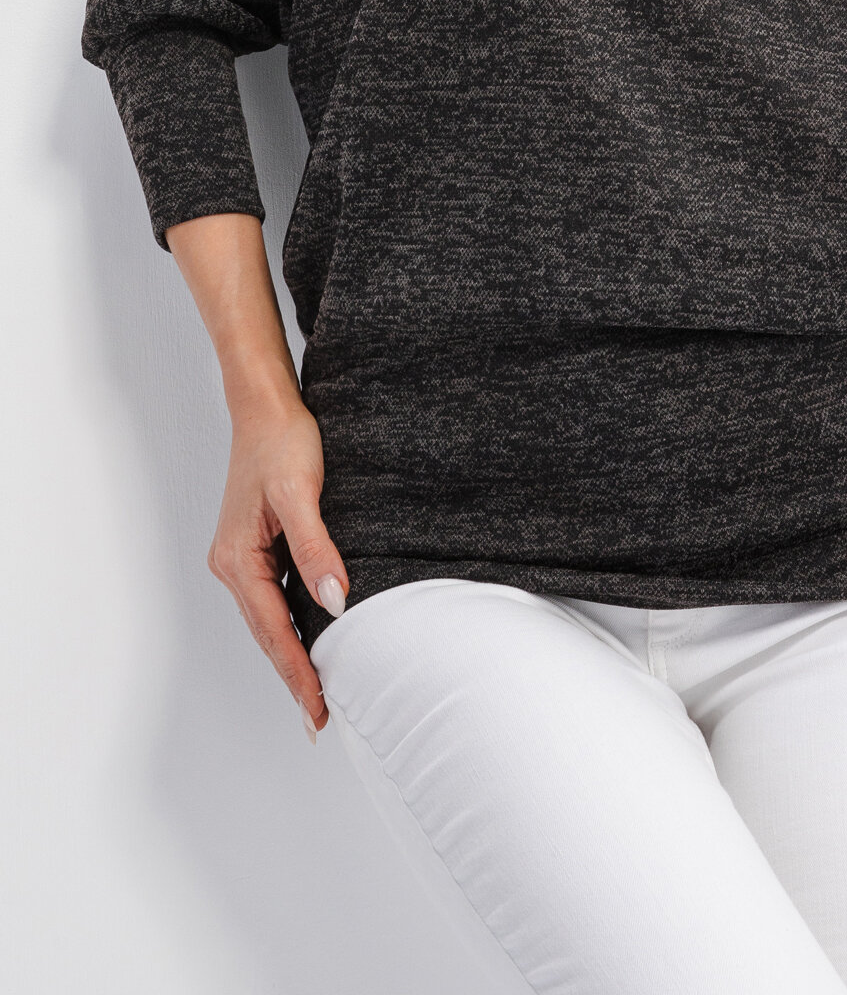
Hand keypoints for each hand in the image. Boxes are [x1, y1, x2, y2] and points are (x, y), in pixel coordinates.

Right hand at [206, 396, 347, 737]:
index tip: (319, 709)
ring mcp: (241, 558)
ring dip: (292, 655)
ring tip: (318, 692)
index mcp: (239, 560)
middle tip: (321, 720)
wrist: (266, 406)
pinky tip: (311, 639)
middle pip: (268, 634)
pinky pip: (274, 598)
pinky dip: (291, 625)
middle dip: (294, 677)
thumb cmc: (283, 442)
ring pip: (269, 620)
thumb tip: (334, 600)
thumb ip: (317, 547)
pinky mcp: (255, 546)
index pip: (275, 631)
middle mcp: (233, 565)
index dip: (299, 673)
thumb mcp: (302, 493)